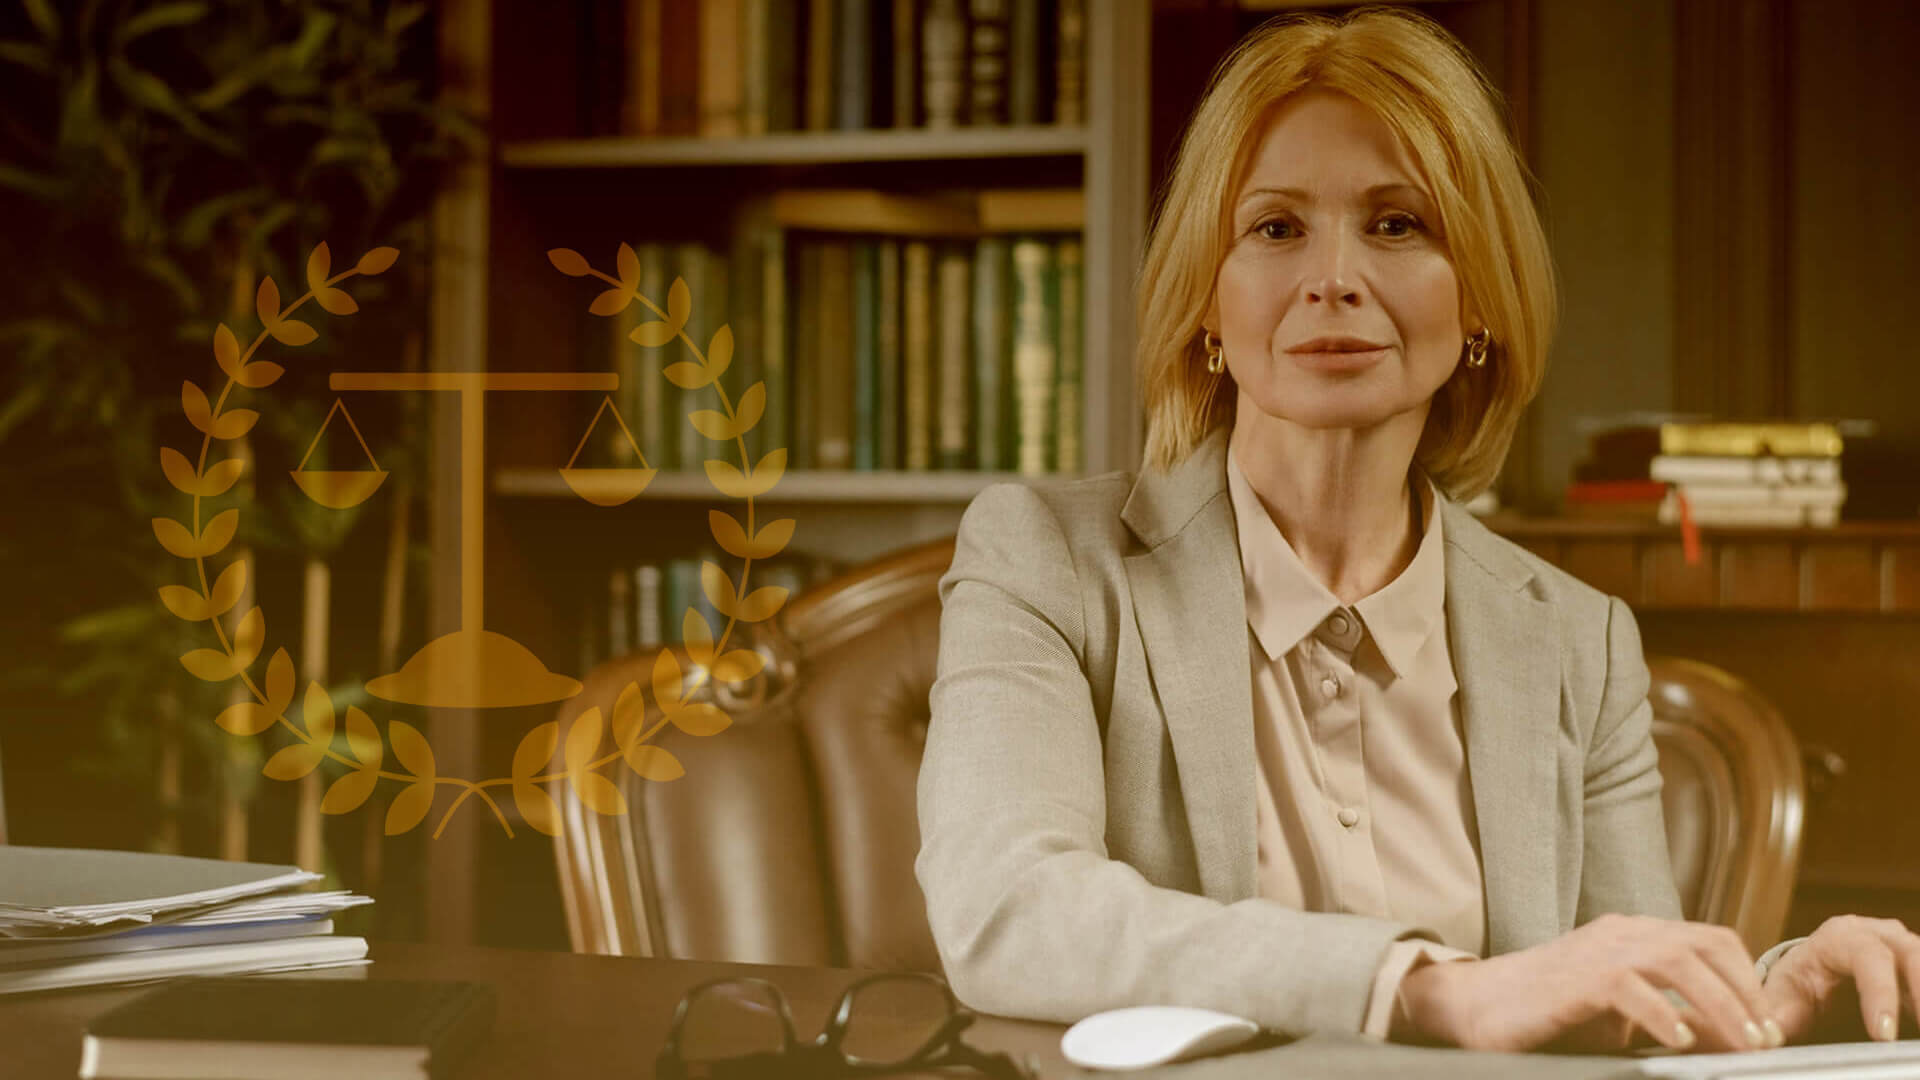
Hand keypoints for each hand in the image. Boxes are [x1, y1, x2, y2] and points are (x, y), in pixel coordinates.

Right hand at [1394, 914, 1782, 1053]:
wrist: (1473, 1006)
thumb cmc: (1545, 1015)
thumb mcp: (1619, 1016)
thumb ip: (1670, 1018)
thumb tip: (1727, 1040)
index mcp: (1633, 935)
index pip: (1711, 939)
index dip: (1748, 979)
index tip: (1769, 1025)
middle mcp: (1620, 933)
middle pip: (1705, 945)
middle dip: (1746, 993)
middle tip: (1766, 1038)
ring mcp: (1597, 951)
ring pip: (1679, 961)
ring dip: (1720, 1004)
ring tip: (1740, 1043)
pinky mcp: (1574, 979)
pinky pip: (1631, 987)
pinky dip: (1662, 1014)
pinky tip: (1678, 1041)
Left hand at [1761, 916, 1919, 1044]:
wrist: (1812, 967)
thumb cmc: (1799, 979)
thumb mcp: (1783, 993)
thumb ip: (1775, 1015)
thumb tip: (1764, 1037)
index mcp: (1838, 937)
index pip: (1866, 956)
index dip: (1879, 992)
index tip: (1883, 1034)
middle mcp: (1876, 934)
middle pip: (1909, 952)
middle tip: (1919, 1036)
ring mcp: (1901, 946)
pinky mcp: (1915, 963)